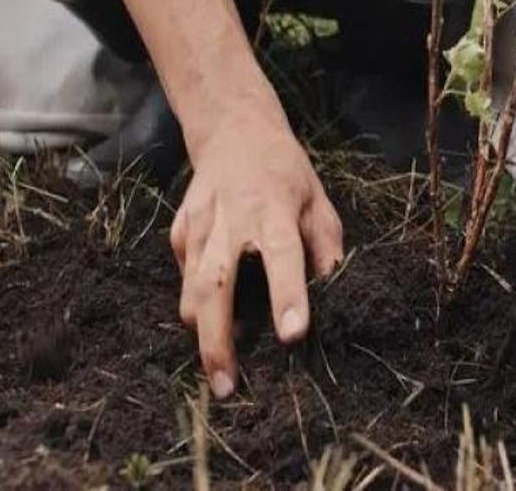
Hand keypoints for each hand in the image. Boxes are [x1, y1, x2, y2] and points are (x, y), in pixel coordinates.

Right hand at [170, 99, 343, 398]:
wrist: (233, 130)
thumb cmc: (285, 172)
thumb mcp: (318, 201)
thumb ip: (326, 246)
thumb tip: (336, 293)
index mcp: (274, 208)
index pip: (282, 255)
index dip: (288, 297)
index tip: (292, 336)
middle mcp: (231, 217)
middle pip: (217, 283)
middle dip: (219, 338)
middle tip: (228, 384)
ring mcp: (199, 223)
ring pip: (192, 286)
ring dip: (202, 333)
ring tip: (218, 374)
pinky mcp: (180, 230)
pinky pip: (184, 277)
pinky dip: (194, 304)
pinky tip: (209, 322)